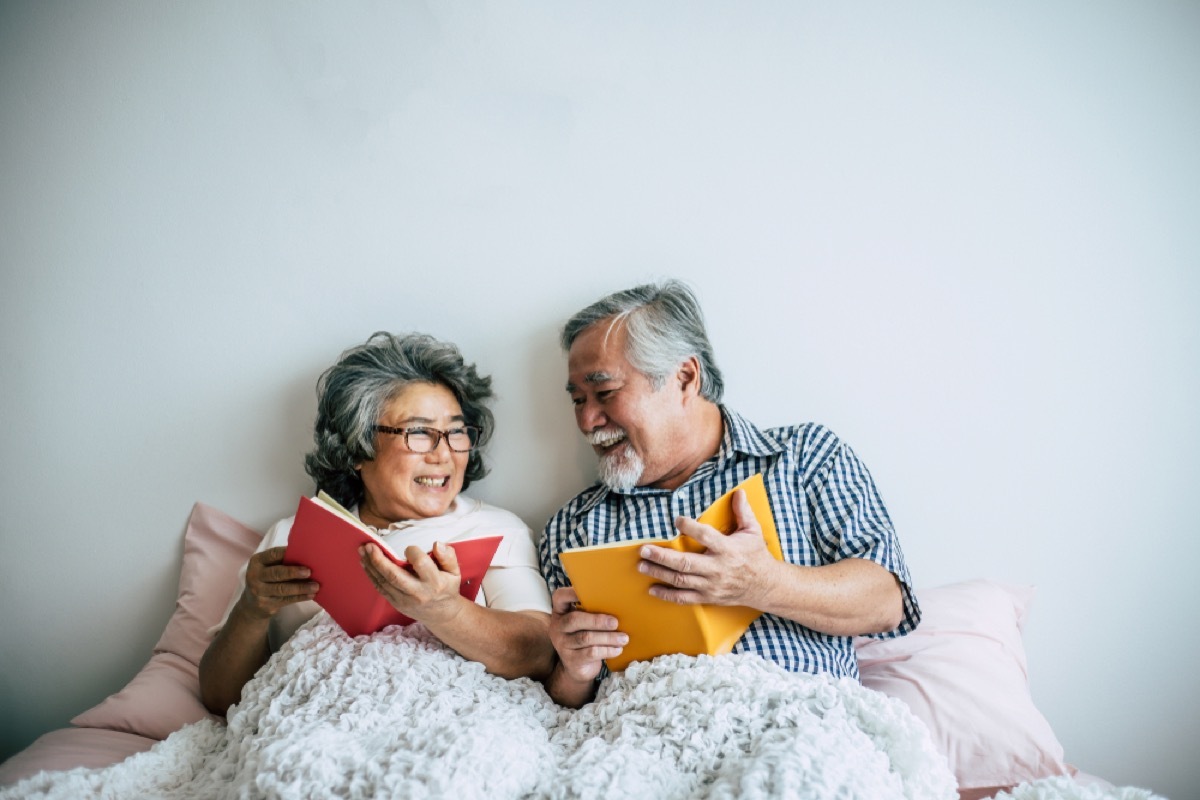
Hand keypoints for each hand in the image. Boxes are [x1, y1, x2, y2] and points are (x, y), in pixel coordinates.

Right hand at [237, 546, 318, 619]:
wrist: (252, 604)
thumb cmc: (268, 579)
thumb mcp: (269, 567)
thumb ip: (283, 561)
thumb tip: (309, 557)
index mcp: (257, 561)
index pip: (272, 554)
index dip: (287, 554)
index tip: (303, 553)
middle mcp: (255, 575)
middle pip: (276, 573)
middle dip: (293, 572)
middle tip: (309, 572)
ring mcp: (259, 591)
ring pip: (282, 589)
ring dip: (300, 587)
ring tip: (315, 586)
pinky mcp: (265, 604)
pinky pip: (285, 600)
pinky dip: (300, 597)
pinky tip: (311, 595)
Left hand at [359, 541, 464, 625]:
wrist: (441, 614)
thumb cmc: (447, 587)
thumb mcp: (454, 571)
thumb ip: (448, 556)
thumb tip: (437, 544)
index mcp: (434, 582)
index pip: (421, 563)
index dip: (412, 552)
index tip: (409, 548)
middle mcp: (418, 592)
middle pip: (394, 576)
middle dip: (379, 560)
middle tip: (369, 545)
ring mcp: (404, 600)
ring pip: (383, 582)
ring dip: (371, 565)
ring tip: (362, 550)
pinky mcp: (396, 603)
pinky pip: (380, 588)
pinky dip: (371, 574)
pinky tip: (365, 563)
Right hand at [548, 586, 625, 684]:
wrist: (576, 667)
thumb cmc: (584, 636)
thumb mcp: (583, 622)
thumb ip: (592, 611)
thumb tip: (618, 602)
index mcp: (560, 612)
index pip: (560, 597)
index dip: (572, 592)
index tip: (592, 592)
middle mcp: (557, 627)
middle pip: (574, 620)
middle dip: (597, 620)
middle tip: (615, 622)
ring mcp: (562, 644)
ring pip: (585, 638)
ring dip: (608, 637)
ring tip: (623, 638)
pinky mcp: (572, 660)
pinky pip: (591, 653)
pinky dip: (607, 650)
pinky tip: (618, 649)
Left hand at [638, 489, 779, 607]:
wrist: (766, 586)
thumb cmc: (756, 556)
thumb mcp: (753, 531)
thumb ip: (743, 511)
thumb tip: (738, 491)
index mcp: (727, 549)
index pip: (706, 536)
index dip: (690, 527)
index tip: (676, 520)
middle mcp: (717, 568)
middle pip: (685, 563)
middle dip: (662, 557)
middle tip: (644, 550)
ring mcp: (712, 585)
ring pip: (681, 580)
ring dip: (659, 573)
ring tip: (642, 566)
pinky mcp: (709, 597)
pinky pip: (685, 598)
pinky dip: (667, 595)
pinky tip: (652, 589)